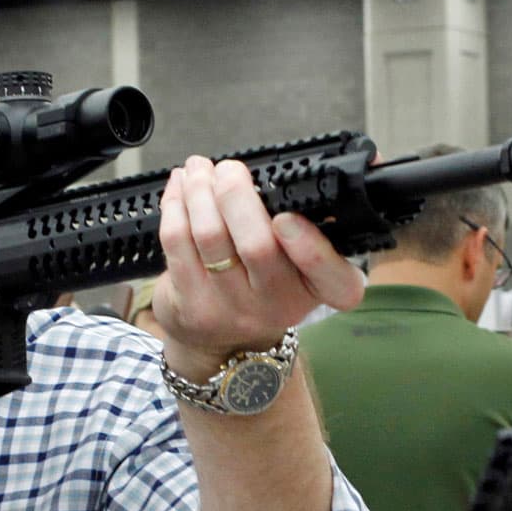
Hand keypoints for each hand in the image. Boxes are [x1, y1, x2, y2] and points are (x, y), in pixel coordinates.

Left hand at [151, 156, 362, 377]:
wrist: (223, 341)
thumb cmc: (264, 282)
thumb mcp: (299, 265)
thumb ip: (305, 222)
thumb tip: (307, 169)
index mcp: (317, 290)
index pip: (336, 282)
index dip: (312, 249)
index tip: (287, 219)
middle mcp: (280, 306)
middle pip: (258, 245)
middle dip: (236, 193)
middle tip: (228, 170)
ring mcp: (233, 310)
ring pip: (210, 235)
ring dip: (199, 190)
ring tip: (198, 170)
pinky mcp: (192, 305)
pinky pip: (177, 242)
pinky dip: (175, 205)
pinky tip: (180, 189)